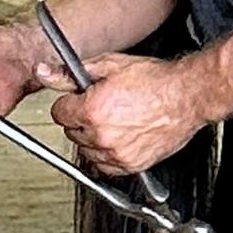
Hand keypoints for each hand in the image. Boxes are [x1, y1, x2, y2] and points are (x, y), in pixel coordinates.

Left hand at [51, 52, 210, 176]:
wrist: (187, 96)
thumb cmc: (156, 80)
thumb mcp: (109, 66)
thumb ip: (71, 73)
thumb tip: (45, 72)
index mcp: (92, 109)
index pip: (59, 113)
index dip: (71, 103)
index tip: (81, 100)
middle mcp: (102, 134)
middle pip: (72, 133)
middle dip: (82, 120)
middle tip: (102, 108)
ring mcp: (117, 152)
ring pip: (86, 151)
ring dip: (94, 139)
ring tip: (114, 122)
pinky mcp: (132, 164)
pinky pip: (105, 166)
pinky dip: (108, 155)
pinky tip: (120, 138)